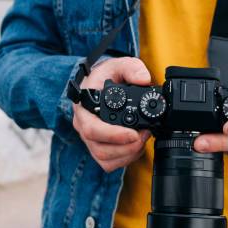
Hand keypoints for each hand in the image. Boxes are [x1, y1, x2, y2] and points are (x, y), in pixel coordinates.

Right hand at [72, 57, 151, 171]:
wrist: (99, 84)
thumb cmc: (106, 76)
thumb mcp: (118, 64)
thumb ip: (132, 68)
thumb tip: (144, 79)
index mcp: (84, 106)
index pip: (92, 128)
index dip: (114, 135)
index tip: (134, 133)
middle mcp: (83, 125)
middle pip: (100, 149)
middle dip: (126, 147)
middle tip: (144, 135)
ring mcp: (90, 138)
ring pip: (104, 159)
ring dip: (127, 154)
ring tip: (143, 138)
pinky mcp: (98, 146)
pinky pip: (109, 163)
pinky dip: (125, 158)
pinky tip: (136, 146)